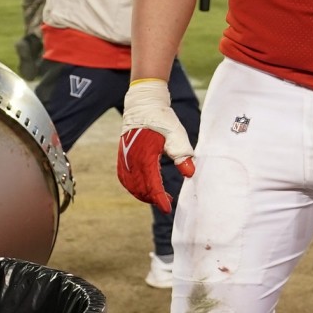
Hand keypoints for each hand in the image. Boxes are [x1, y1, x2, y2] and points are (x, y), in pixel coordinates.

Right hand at [117, 79, 194, 213]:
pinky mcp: (122, 156)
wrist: (143, 104)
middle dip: (152, 198)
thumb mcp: (176, 134)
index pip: (152, 185)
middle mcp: (131, 160)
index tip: (168, 208)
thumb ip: (183, 154)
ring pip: (131, 185)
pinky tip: (141, 188)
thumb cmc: (162, 118)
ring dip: (142, 194)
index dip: (159, 199)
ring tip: (156, 197)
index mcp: (144, 156)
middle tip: (166, 203)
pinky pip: (124, 178)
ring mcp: (124, 158)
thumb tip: (190, 173)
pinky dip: (132, 187)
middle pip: (140, 188)